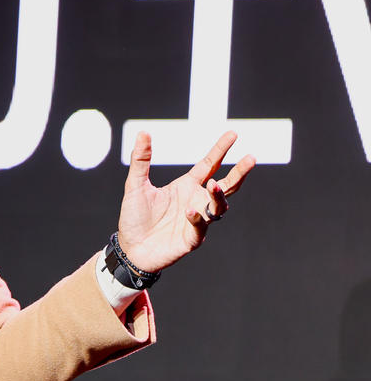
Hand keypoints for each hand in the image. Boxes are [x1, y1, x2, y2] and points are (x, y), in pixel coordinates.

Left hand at [117, 130, 255, 273]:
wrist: (130, 248)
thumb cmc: (135, 217)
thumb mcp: (135, 185)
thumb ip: (141, 160)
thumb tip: (143, 132)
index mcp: (186, 186)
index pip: (209, 165)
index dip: (220, 150)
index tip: (233, 134)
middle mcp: (196, 201)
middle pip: (225, 185)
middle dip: (239, 172)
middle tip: (251, 158)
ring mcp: (197, 221)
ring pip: (218, 207)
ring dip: (218, 196)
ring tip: (213, 184)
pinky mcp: (192, 239)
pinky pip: (201, 228)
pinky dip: (197, 218)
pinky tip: (189, 211)